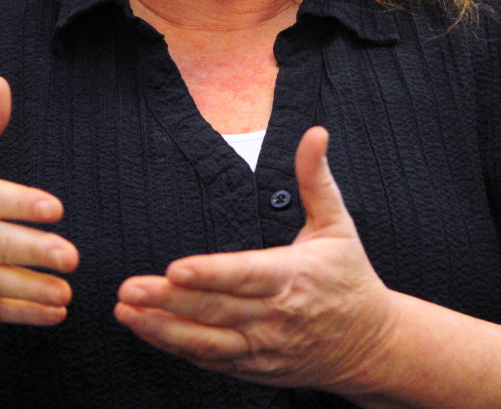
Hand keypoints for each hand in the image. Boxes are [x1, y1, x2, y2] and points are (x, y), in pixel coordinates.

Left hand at [114, 127, 396, 393]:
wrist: (374, 347)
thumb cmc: (350, 277)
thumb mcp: (337, 224)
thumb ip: (315, 178)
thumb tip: (314, 132)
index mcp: (292, 276)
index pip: (244, 275)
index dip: (209, 274)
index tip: (174, 268)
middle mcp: (274, 316)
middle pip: (214, 310)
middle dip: (167, 301)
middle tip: (126, 289)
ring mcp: (263, 347)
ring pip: (207, 342)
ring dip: (162, 329)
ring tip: (126, 311)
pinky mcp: (255, 368)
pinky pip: (210, 360)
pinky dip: (177, 348)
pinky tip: (147, 331)